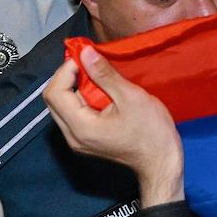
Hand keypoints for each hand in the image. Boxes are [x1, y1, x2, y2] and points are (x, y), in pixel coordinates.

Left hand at [44, 47, 184, 207]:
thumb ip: (105, 75)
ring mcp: (78, 141)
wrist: (162, 163)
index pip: (55, 93)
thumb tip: (85, 53)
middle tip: (89, 63)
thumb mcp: (131, 97)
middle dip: (68, 77)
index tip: (85, 57)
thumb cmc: (151, 131)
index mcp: (80, 127)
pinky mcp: (86, 141)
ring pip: (63, 108)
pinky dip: (82, 100)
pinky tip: (101, 92)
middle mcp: (72, 136)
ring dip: (75, 88)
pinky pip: (74, 115)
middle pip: (54, 101)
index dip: (65, 71)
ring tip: (97, 75)